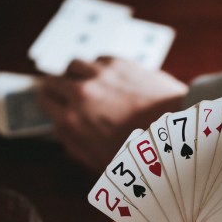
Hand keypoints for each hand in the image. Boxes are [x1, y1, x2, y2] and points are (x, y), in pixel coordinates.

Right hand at [38, 57, 187, 171]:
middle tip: (65, 93)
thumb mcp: (101, 162)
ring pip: (74, 64)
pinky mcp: (120, 63)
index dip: (47, 103)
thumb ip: (76, 145)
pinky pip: (98, 58)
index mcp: (72, 120)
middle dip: (57, 87)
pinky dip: (99, 67)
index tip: (52, 104)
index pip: (44, 101)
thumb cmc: (142, 153)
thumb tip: (62, 131)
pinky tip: (110, 78)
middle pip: (53, 80)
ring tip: (88, 84)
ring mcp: (100, 74)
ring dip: (77, 74)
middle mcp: (80, 93)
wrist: (177, 129)